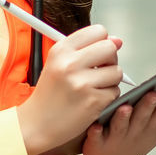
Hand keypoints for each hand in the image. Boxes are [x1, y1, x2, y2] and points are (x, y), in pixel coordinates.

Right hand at [16, 24, 122, 154]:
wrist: (37, 123)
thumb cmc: (50, 94)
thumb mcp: (59, 63)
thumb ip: (87, 49)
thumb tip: (118, 40)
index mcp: (61, 50)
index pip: (98, 31)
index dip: (103, 42)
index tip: (98, 52)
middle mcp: (70, 64)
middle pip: (110, 48)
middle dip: (110, 59)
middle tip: (100, 69)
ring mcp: (81, 83)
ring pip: (117, 71)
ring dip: (110, 81)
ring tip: (93, 87)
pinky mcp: (92, 101)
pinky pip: (115, 92)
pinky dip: (107, 97)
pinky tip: (92, 100)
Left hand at [79, 81, 155, 154]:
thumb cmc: (138, 139)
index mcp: (154, 127)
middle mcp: (138, 132)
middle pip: (146, 117)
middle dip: (152, 105)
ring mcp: (117, 138)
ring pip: (121, 126)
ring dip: (124, 118)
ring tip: (127, 106)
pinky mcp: (97, 143)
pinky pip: (96, 137)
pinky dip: (96, 133)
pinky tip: (95, 126)